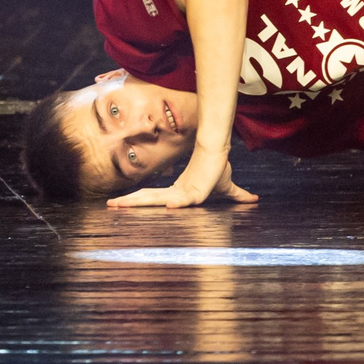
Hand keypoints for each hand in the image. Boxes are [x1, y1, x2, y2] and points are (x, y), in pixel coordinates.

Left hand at [108, 152, 257, 209]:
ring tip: (118, 205)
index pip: (152, 199)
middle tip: (109, 205)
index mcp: (177, 193)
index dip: (135, 202)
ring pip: (155, 199)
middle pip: (147, 198)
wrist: (223, 156)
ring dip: (136, 202)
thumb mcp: (228, 190)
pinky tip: (167, 207)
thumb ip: (238, 196)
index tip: (118, 205)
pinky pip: (183, 199)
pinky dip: (174, 202)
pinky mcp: (194, 191)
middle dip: (128, 203)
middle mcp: (175, 192)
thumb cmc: (220, 170)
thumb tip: (254, 199)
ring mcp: (182, 192)